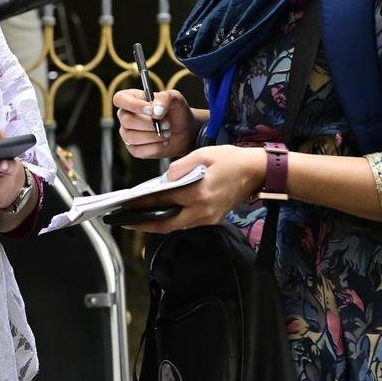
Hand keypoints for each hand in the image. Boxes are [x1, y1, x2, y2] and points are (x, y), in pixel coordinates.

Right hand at [113, 89, 196, 158]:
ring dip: (153, 136)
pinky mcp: (134, 149)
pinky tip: (163, 142)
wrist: (185, 131)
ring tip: (167, 132)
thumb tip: (155, 110)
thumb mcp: (175, 99)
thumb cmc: (176, 112)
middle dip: (149, 124)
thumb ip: (165, 99)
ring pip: (132, 137)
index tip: (151, 110)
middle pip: (127, 121)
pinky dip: (155, 147)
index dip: (133, 105)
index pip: (119, 99)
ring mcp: (128, 133)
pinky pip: (138, 151)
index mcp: (132, 98)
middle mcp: (126, 115)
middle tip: (166, 124)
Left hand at [119, 144, 264, 233]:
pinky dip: (170, 220)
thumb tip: (164, 179)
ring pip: (176, 226)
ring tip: (137, 218)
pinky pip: (186, 223)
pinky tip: (159, 214)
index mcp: (199, 194)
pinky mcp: (212, 219)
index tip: (125, 204)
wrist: (257, 172)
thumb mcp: (203, 154)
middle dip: (144, 224)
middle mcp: (202, 211)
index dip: (142, 204)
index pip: (163, 201)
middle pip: (166, 224)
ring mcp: (208, 218)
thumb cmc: (231, 160)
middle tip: (124, 221)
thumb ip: (180, 167)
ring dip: (156, 223)